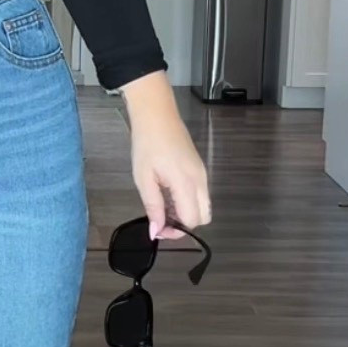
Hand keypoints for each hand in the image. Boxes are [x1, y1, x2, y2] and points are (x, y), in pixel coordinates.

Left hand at [119, 71, 211, 237]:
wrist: (156, 114)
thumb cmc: (147, 144)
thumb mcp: (143, 178)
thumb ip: (153, 207)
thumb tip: (156, 231)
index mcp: (186, 183)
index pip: (192, 220)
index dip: (175, 230)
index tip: (157, 228)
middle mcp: (200, 180)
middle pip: (203, 217)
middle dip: (184, 224)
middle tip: (162, 219)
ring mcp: (202, 173)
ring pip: (203, 206)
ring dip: (185, 212)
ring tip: (162, 205)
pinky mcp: (200, 168)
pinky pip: (200, 193)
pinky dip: (187, 201)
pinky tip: (168, 193)